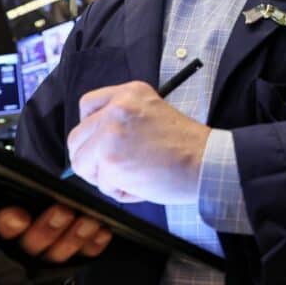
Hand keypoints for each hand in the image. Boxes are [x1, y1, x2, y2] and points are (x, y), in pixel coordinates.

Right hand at [0, 162, 111, 283]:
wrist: (13, 242)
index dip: (5, 225)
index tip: (20, 214)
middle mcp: (5, 258)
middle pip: (26, 249)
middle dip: (45, 230)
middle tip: (62, 210)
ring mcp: (33, 267)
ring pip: (54, 258)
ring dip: (73, 237)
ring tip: (87, 218)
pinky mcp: (57, 269)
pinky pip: (77, 261)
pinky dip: (90, 246)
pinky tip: (100, 231)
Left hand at [67, 81, 210, 203]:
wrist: (208, 162)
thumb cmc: (187, 147)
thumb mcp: (154, 114)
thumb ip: (124, 120)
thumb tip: (94, 144)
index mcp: (130, 92)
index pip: (88, 105)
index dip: (91, 129)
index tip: (104, 142)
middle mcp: (117, 108)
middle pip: (77, 137)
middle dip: (91, 158)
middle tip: (116, 168)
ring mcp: (110, 133)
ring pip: (81, 162)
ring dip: (103, 176)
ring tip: (133, 177)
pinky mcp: (110, 160)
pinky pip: (101, 185)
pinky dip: (119, 192)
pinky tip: (142, 185)